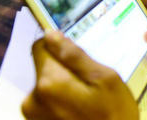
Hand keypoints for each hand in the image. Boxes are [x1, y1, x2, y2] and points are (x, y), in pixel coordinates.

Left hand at [22, 31, 137, 119]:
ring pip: (46, 83)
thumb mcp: (105, 78)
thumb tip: (51, 34)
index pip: (40, 46)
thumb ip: (75, 56)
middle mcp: (32, 98)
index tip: (79, 55)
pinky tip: (79, 110)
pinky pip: (47, 101)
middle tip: (90, 82)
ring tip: (87, 98)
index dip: (59, 45)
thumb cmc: (115, 114)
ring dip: (64, 85)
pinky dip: (61, 100)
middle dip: (65, 68)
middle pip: (44, 66)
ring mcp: (32, 114)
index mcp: (49, 82)